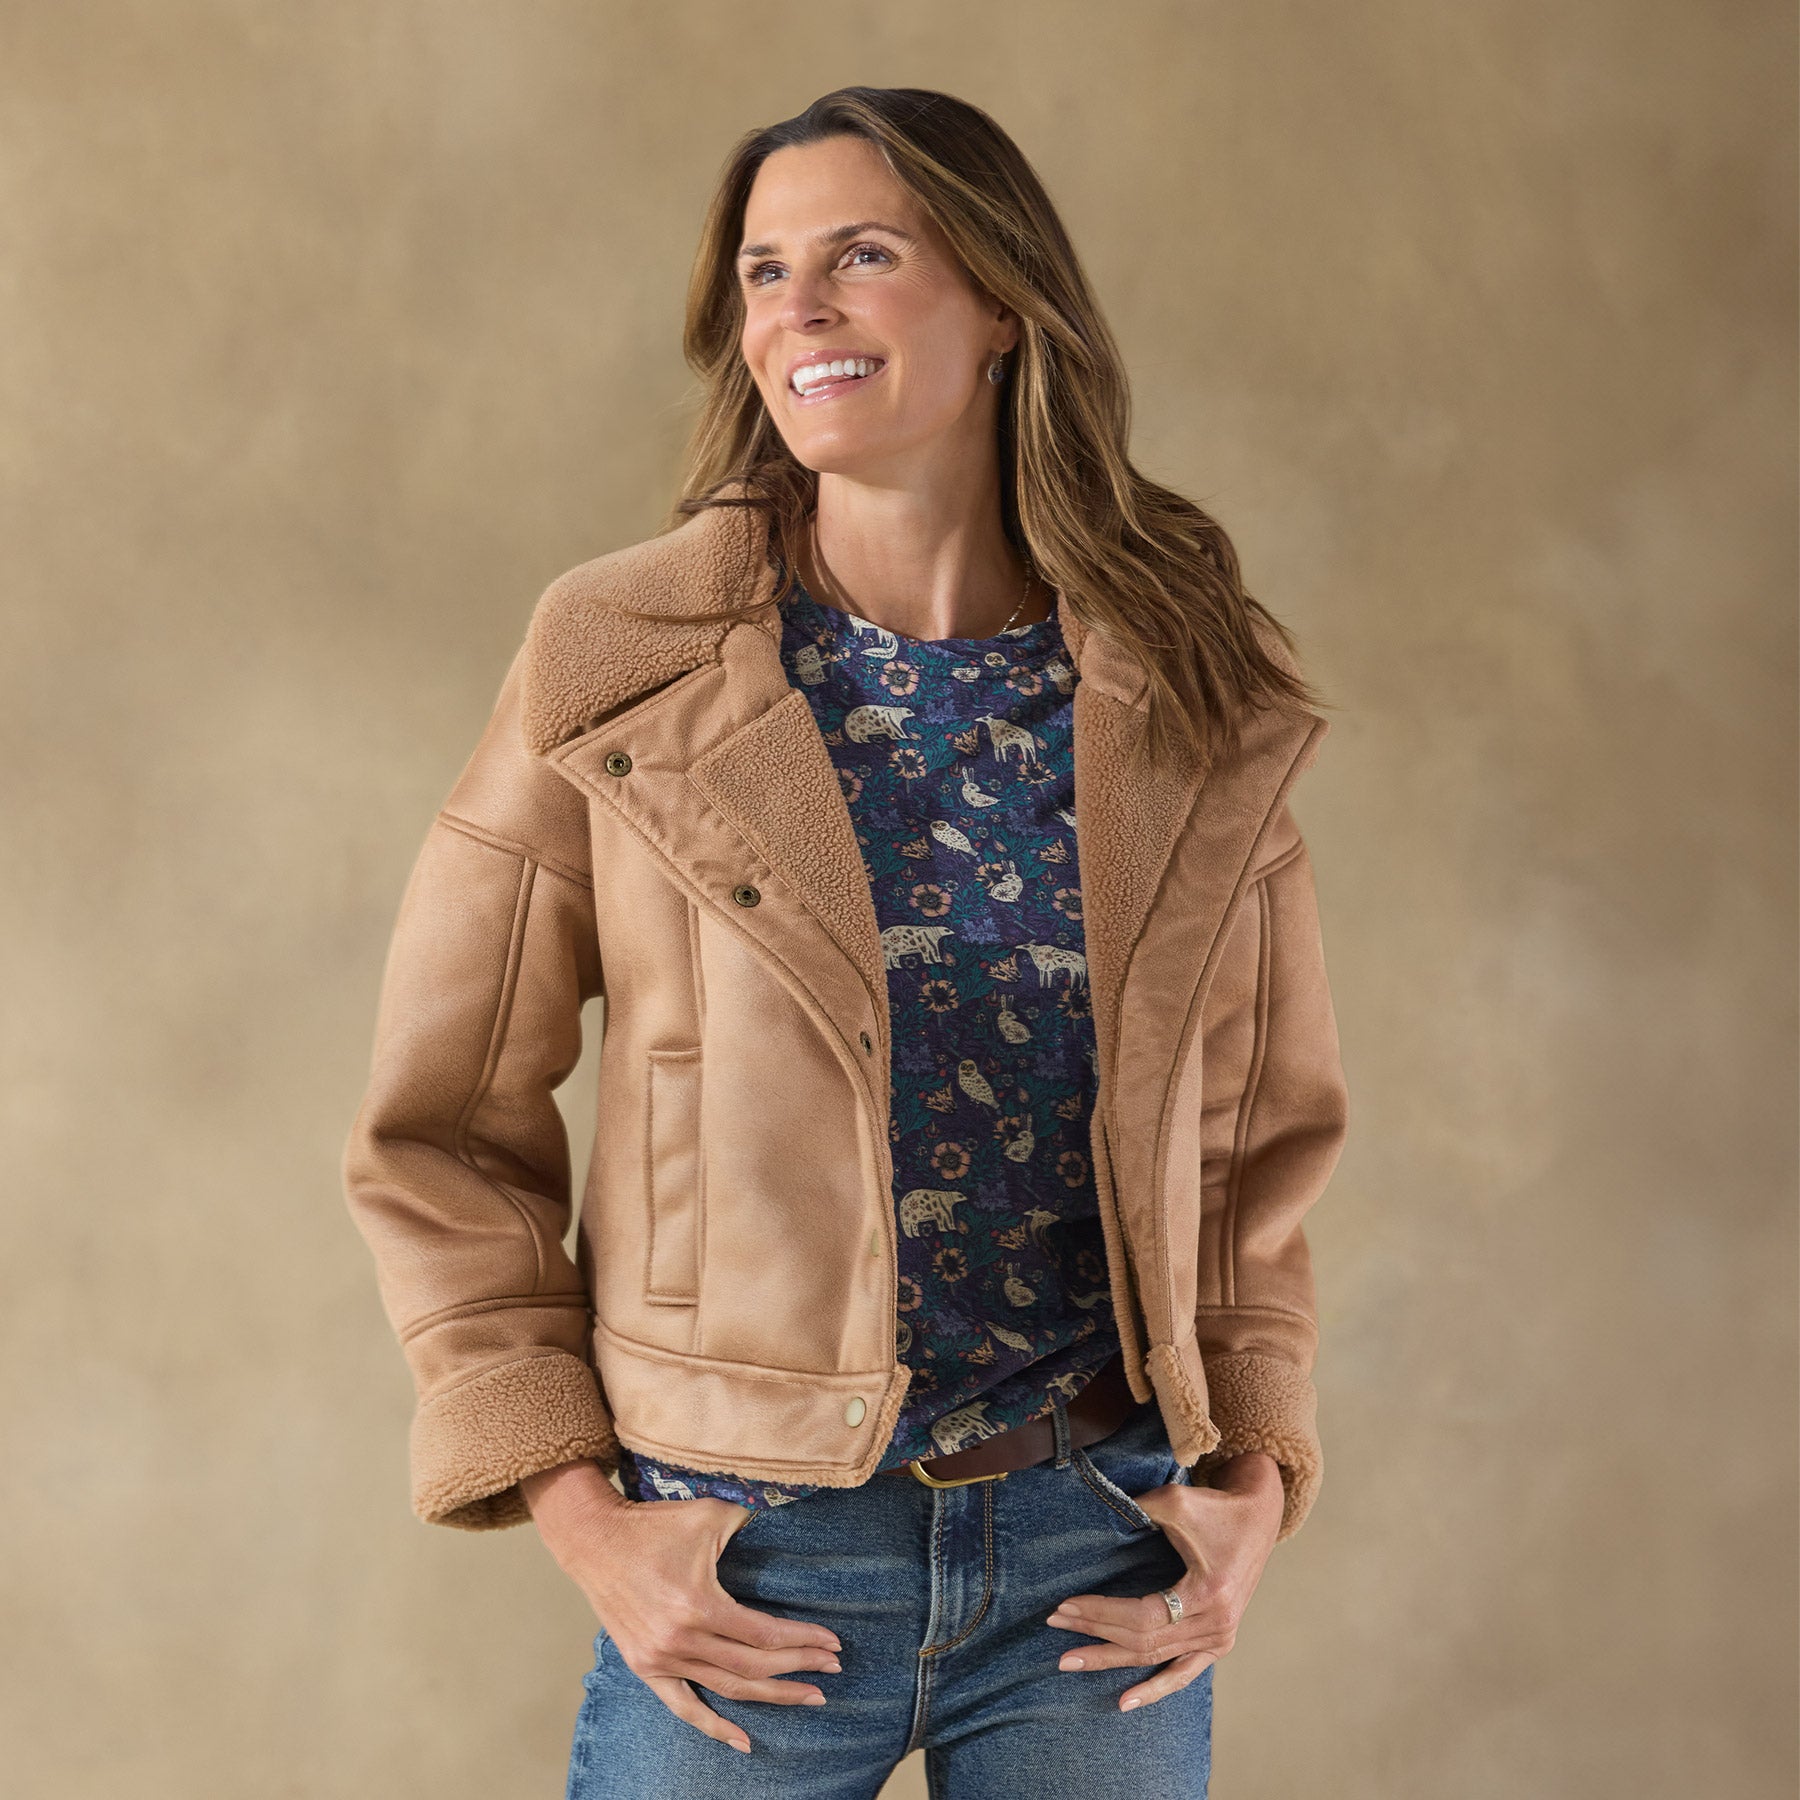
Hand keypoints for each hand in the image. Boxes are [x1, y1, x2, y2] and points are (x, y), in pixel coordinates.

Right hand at [520, 1460, 841, 1755]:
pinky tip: (744, 1742)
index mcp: (699, 1603)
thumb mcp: (709, 1514)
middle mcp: (680, 1639)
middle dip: (798, 1668)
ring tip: (808, 1698)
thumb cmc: (654, 1525)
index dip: (802, 1640)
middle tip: (832, 1670)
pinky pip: (683, 1707)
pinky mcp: (645, 1667)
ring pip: (727, 1688)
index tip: (833, 1644)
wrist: (594, 1540)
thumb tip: (794, 1512)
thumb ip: (752, 1517)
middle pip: (753, 1665)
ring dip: (771, 1696)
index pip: (764, 1633)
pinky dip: (713, 1727)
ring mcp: (660, 1658)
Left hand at [1046, 1451, 1285, 1711]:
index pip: (1142, 1616)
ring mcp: (1220, 1638)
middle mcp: (1217, 1625)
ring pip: (1155, 1659)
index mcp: (1208, 1594)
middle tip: (1054, 1624)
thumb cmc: (1215, 1508)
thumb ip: (1136, 1509)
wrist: (1256, 1518)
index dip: (1100, 1612)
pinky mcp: (1219, 1642)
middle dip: (1095, 1632)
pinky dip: (1155, 1688)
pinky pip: (1183, 1673)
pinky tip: (1125, 1701)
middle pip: (1143, 1641)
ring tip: (1071, 1661)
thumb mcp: (1176, 1501)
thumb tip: (1094, 1515)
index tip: (1063, 1605)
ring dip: (1111, 1660)